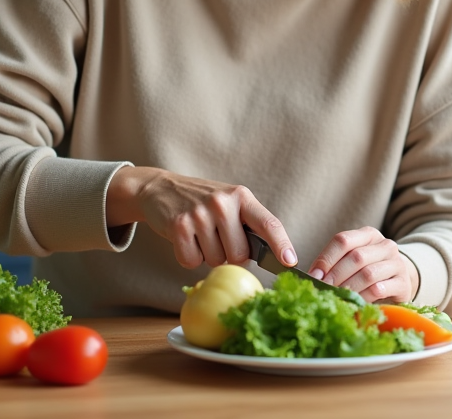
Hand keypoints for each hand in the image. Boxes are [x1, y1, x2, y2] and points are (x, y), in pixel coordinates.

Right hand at [107, 166, 296, 270]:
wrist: (161, 188)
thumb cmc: (202, 202)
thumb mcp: (230, 203)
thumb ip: (247, 225)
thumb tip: (269, 258)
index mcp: (242, 196)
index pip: (268, 223)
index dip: (281, 244)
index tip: (290, 262)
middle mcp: (223, 203)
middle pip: (239, 255)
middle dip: (229, 254)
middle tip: (217, 236)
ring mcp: (200, 213)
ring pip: (215, 261)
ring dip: (207, 255)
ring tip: (199, 233)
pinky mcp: (179, 225)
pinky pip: (192, 261)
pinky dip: (188, 256)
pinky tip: (185, 238)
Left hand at [307, 227, 418, 303]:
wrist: (399, 282)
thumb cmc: (368, 272)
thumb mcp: (352, 262)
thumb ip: (335, 265)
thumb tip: (312, 277)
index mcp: (368, 235)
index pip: (343, 240)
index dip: (326, 258)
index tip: (313, 275)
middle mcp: (385, 245)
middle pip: (356, 257)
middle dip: (336, 275)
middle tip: (323, 290)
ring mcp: (397, 262)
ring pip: (368, 273)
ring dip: (349, 288)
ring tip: (337, 298)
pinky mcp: (404, 283)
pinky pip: (380, 289)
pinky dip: (363, 297)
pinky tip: (354, 303)